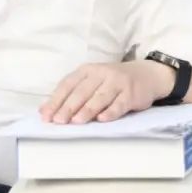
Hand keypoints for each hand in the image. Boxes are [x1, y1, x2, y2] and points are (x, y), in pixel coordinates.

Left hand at [39, 60, 173, 123]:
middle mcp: (101, 74)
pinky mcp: (131, 94)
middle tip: (58, 121)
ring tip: (76, 121)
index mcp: (87, 70)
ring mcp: (117, 83)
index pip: (68, 85)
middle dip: (68, 107)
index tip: (46, 115)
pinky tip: (102, 119)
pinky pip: (119, 104)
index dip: (56, 100)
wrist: (146, 75)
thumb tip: (45, 111)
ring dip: (87, 110)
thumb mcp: (92, 82)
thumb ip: (71, 94)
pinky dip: (110, 112)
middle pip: (82, 92)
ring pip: (99, 97)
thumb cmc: (112, 82)